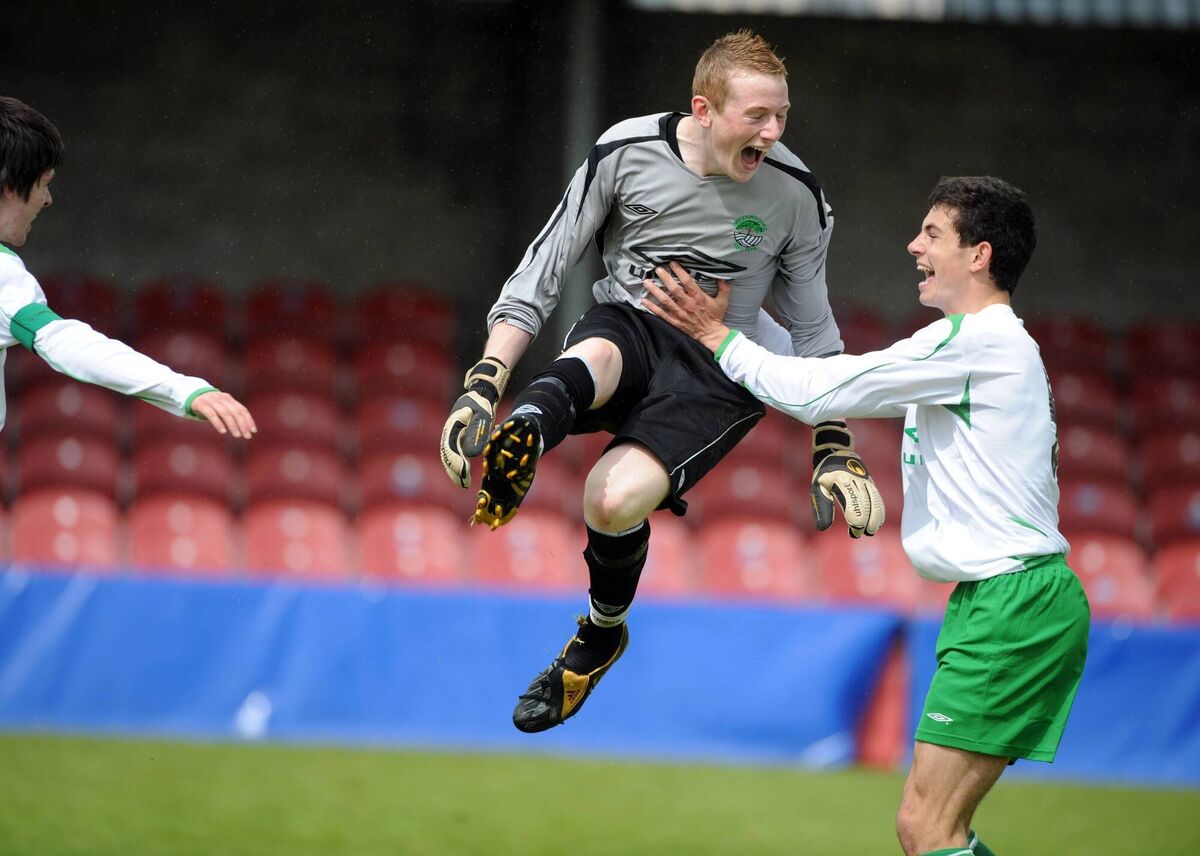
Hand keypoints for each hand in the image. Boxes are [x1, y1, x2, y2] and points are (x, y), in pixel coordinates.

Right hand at [189, 391, 256, 438]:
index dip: (249, 420)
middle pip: (236, 412)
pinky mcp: (201, 404)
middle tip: (247, 436)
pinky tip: (223, 431)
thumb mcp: (221, 406)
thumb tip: (244, 427)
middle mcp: (222, 398)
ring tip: (237, 435)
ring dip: (232, 425)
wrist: (190, 393)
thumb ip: (231, 413)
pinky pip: (211, 414)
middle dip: (243, 425)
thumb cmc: (209, 404)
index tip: (253, 431)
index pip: (242, 410)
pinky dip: (218, 423)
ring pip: (225, 413)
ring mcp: (211, 400)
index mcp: (229, 399)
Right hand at [440, 356, 509, 487]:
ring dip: (455, 470)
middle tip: (464, 484)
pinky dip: (457, 465)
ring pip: (449, 457)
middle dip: (454, 471)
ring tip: (463, 483)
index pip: (451, 449)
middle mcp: (448, 432)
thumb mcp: (482, 415)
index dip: (457, 463)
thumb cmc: (482, 403)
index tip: (464, 474)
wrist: (480, 393)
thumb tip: (471, 455)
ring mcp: (451, 435)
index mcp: (452, 427)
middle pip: (447, 456)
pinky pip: (454, 454)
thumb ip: (477, 433)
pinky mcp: (457, 438)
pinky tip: (464, 474)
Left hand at [641, 261, 730, 350]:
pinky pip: (661, 313)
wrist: (711, 334)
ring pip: (665, 300)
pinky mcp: (675, 321)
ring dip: (655, 291)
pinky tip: (644, 300)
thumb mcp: (723, 301)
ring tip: (647, 282)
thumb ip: (723, 288)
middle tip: (657, 269)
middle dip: (665, 278)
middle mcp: (688, 304)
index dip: (679, 271)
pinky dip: (652, 307)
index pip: (687, 281)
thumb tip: (723, 277)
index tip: (672, 263)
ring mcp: (680, 313)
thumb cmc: (716, 317)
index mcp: (698, 297)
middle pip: (674, 289)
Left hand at [808, 421, 884, 537]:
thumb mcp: (818, 488)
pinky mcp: (871, 483)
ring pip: (876, 502)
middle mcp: (857, 481)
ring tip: (870, 531)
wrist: (837, 454)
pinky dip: (880, 512)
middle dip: (866, 523)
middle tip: (859, 534)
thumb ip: (822, 508)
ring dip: (875, 519)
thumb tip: (823, 528)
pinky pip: (879, 499)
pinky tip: (877, 522)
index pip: (853, 505)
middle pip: (866, 505)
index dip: (855, 521)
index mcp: (842, 482)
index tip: (853, 532)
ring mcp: (866, 481)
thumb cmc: (825, 474)